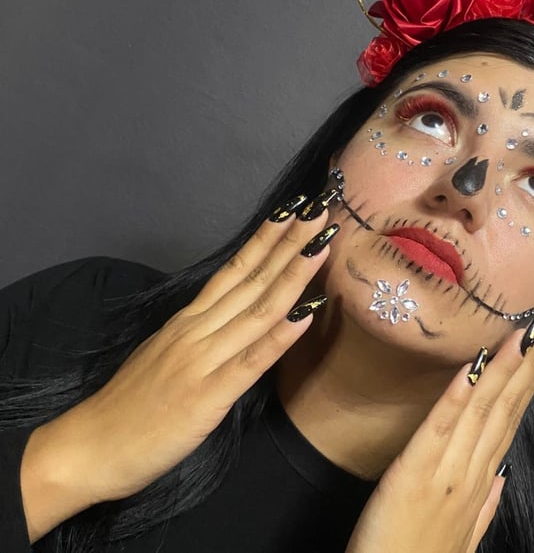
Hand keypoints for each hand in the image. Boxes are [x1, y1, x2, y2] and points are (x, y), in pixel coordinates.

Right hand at [21, 199, 335, 541]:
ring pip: (256, 310)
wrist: (90, 446)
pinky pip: (251, 360)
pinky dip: (280, 336)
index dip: (266, 239)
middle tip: (321, 210)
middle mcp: (198, 330)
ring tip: (321, 245)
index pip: (234, 270)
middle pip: (251, 280)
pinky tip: (306, 314)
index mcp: (189, 320)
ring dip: (292, 276)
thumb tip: (234, 317)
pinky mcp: (208, 395)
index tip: (296, 212)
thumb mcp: (166, 356)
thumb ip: (201, 334)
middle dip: (289, 244)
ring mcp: (203, 359)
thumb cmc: (130, 405)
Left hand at [346, 323, 533, 552]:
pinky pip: (440, 428)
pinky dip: (457, 395)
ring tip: (522, 336)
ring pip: (482, 413)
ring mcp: (445, 474)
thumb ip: (483, 507)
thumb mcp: (461, 539)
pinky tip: (472, 367)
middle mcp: (470, 475)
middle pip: (504, 411)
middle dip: (526, 368)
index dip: (527, 385)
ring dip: (502, 370)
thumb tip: (501, 477)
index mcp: (479, 484)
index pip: (509, 423)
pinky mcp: (413, 475)